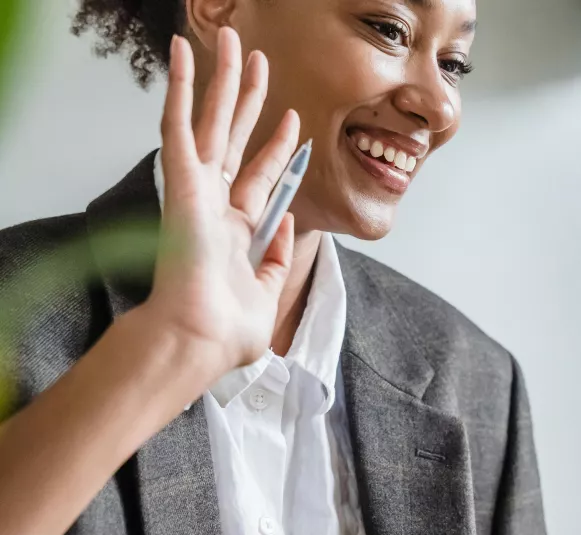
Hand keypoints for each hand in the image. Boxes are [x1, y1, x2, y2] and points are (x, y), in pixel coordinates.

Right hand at [143, 27, 299, 375]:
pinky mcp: (181, 182)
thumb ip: (276, 260)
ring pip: (211, 120)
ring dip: (222, 80)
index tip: (294, 122)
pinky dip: (181, 87)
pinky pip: (178, 124)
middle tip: (261, 62)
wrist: (199, 339)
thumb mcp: (267, 292)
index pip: (259, 177)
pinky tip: (185, 53)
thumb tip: (287, 229)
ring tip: (234, 42)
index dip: (278, 148)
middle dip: (250, 100)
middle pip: (235, 138)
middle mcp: (213, 203)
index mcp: (233, 230)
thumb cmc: (226, 330)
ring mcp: (196, 190)